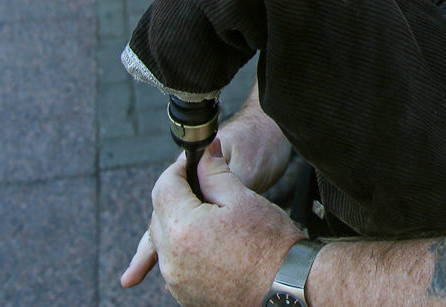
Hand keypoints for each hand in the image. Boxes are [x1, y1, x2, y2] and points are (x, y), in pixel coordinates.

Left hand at [119, 142, 301, 303]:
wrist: (286, 286)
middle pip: (159, 216)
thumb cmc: (269, 243)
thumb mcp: (242, 197)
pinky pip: (176, 266)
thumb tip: (204, 152)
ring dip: (180, 226)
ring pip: (166, 243)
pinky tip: (212, 244)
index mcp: (183, 228)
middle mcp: (172, 258)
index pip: (163, 187)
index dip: (177, 170)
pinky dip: (186, 251)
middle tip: (204, 190)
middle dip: (176, 198)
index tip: (191, 164)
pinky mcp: (185, 296)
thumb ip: (215, 172)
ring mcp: (176, 281)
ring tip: (212, 220)